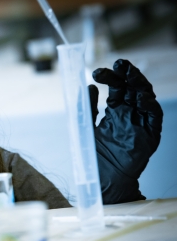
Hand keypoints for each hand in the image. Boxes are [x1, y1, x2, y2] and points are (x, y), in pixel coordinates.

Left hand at [89, 59, 162, 203]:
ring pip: (145, 96)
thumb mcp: (86, 126)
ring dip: (138, 83)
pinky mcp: (150, 134)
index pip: (116, 88)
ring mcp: (140, 122)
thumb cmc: (95, 154)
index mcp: (115, 110)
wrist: (104, 177)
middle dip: (126, 74)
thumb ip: (87, 107)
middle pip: (131, 87)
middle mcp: (129, 113)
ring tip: (129, 73)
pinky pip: (154, 116)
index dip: (109, 77)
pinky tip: (140, 97)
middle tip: (117, 63)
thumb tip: (87, 86)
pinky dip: (149, 105)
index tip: (96, 71)